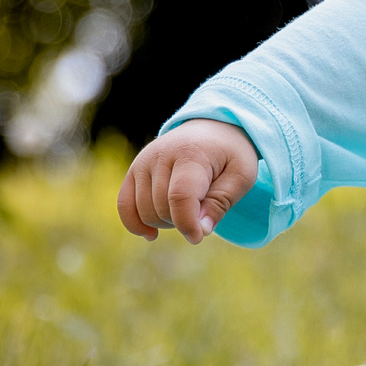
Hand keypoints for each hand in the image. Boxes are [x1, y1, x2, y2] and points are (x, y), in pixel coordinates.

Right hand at [117, 118, 259, 243]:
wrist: (212, 128)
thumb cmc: (230, 155)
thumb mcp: (241, 175)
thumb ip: (221, 203)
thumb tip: (200, 231)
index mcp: (191, 154)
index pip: (180, 197)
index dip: (187, 223)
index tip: (198, 236)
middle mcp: (160, 155)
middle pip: (163, 209)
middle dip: (183, 221)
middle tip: (203, 209)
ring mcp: (143, 162)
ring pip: (145, 212)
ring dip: (166, 222)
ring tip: (187, 209)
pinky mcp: (133, 170)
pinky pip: (124, 206)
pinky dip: (136, 224)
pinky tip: (151, 234)